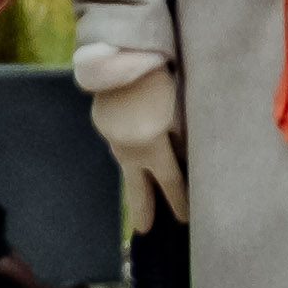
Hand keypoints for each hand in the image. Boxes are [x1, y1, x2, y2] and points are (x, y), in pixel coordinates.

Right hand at [84, 65, 184, 216]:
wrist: (120, 56)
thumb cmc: (160, 82)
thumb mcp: (181, 114)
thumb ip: (184, 142)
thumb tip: (185, 162)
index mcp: (151, 147)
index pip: (170, 183)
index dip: (179, 203)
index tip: (185, 220)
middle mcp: (128, 148)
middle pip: (136, 187)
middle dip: (141, 210)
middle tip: (143, 231)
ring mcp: (111, 135)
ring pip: (125, 163)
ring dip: (133, 178)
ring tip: (140, 189)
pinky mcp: (102, 122)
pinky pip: (118, 143)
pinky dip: (127, 151)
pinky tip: (133, 147)